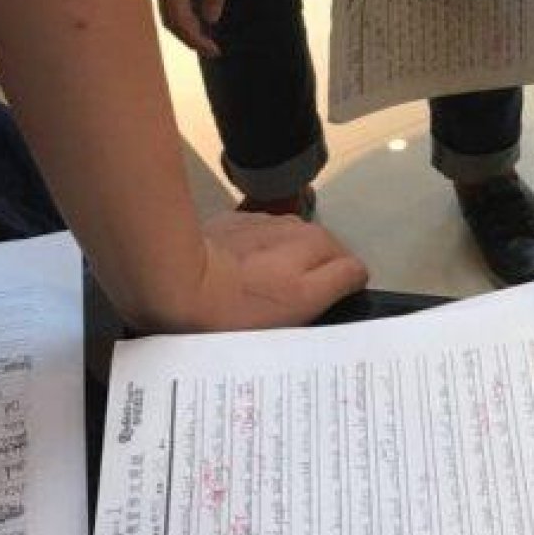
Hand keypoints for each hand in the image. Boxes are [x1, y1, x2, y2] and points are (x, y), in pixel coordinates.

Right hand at [151, 0, 231, 58]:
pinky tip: (198, 15)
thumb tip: (211, 20)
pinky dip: (182, 11)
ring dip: (184, 26)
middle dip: (188, 38)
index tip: (215, 50)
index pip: (181, 21)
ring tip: (205, 37)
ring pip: (167, 9)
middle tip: (211, 49)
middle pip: (169, 20)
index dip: (197, 39)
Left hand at [190, 211, 368, 330]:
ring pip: (290, 243)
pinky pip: (257, 237)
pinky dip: (253, 251)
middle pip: (321, 254)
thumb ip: (338, 282)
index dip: (339, 294)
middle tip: (283, 307)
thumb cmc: (240, 307)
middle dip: (310, 275)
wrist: (176, 281)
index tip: (317, 314)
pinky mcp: (233, 220)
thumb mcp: (301, 304)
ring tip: (255, 289)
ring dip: (282, 262)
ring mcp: (264, 220)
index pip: (352, 268)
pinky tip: (231, 272)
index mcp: (318, 246)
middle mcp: (298, 226)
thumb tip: (356, 271)